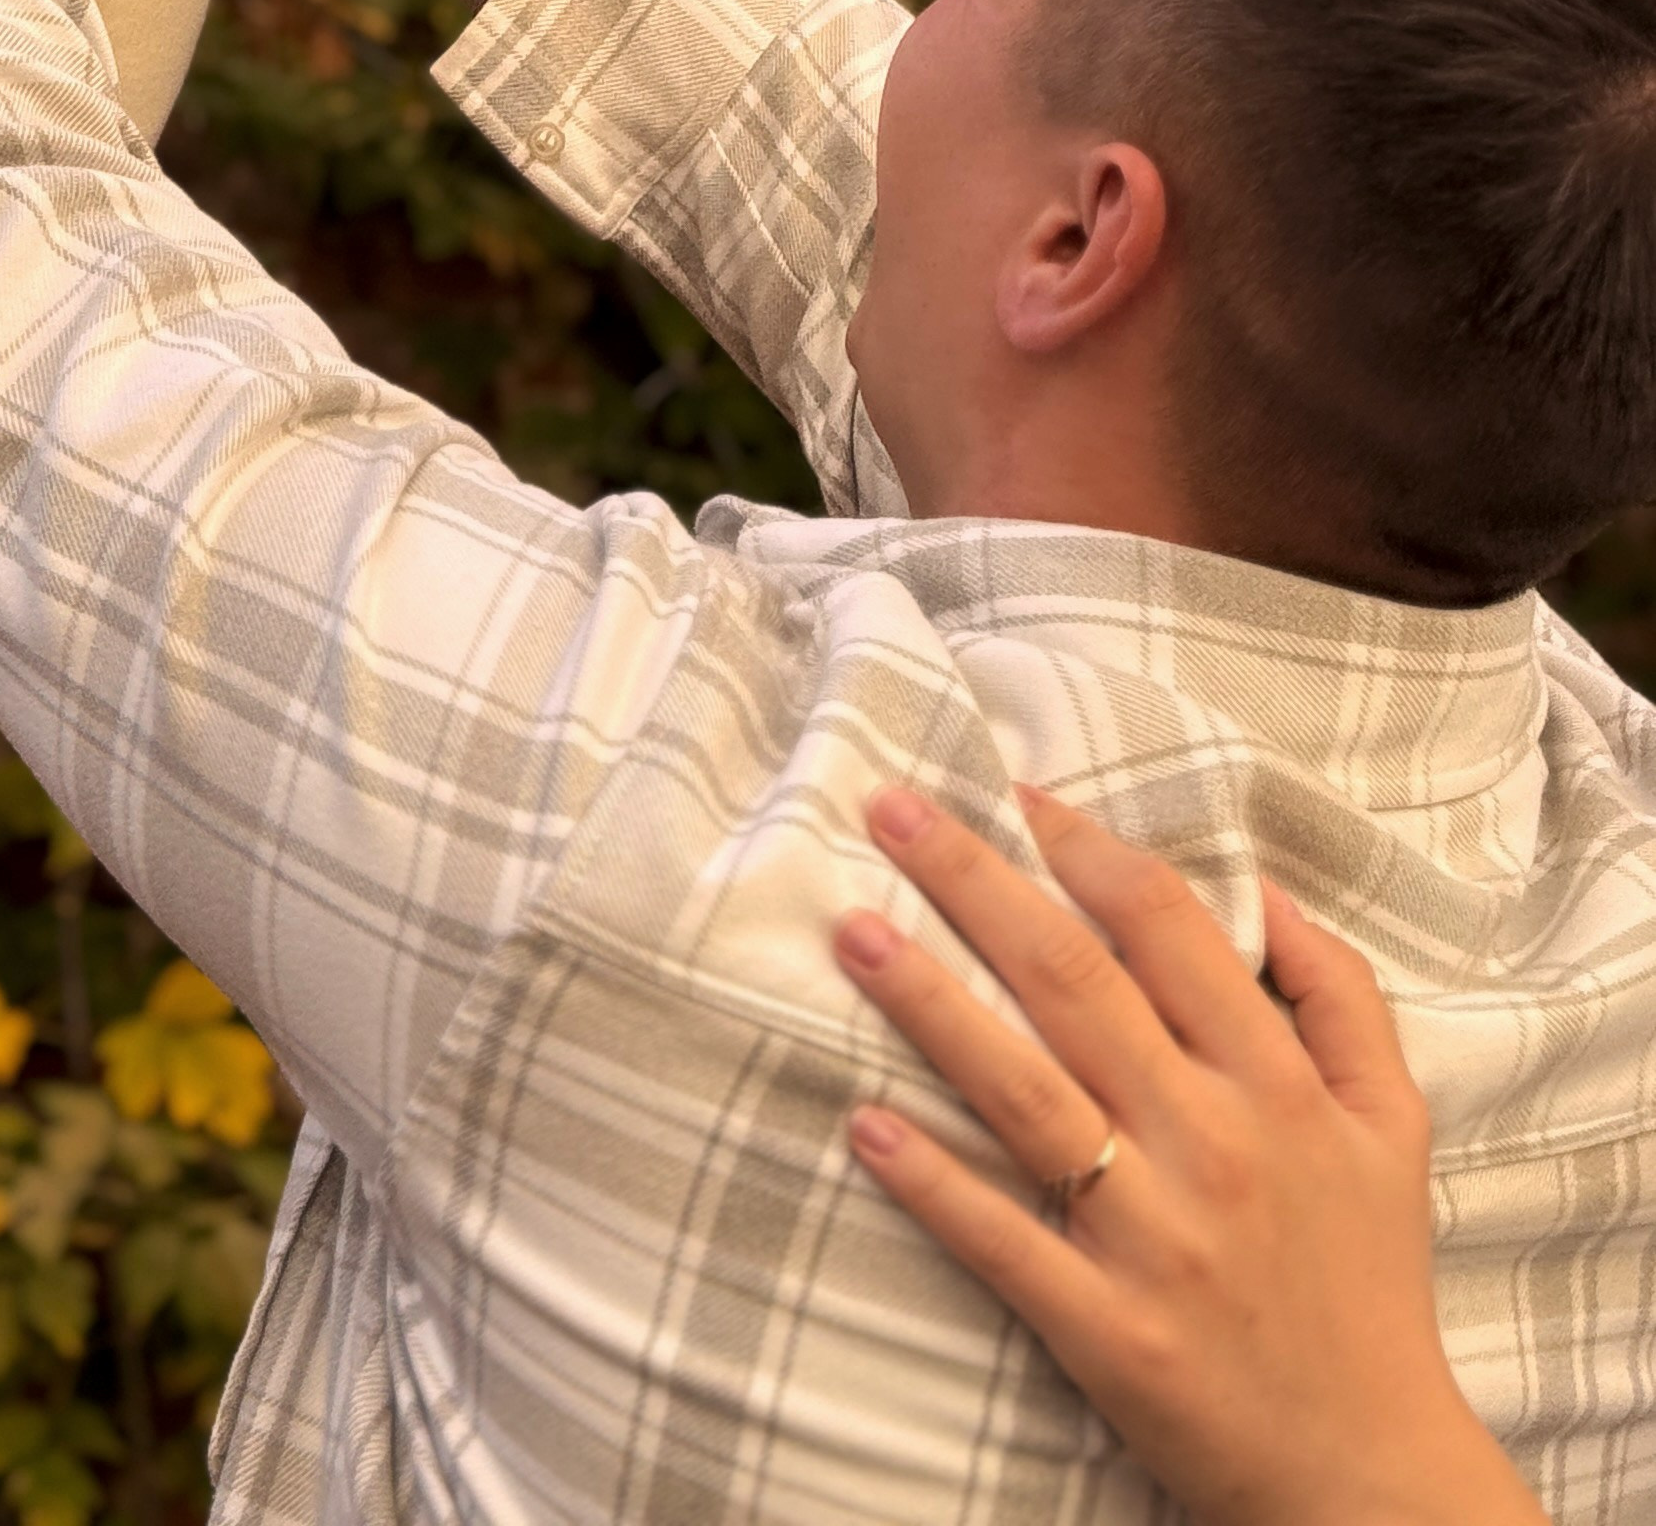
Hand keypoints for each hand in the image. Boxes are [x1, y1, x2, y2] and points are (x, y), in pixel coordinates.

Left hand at [837, 784, 1544, 1525]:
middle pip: (1074, 980)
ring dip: (931, 1005)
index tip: (1016, 793)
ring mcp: (1154, 1236)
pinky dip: (934, 1182)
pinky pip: (1003, 1240)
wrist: (1370, 1474)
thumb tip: (1273, 892)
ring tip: (855, 934)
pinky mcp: (1106, 1329)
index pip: (1166, 926)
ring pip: (1024, 1091)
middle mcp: (1211, 1141)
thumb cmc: (1373, 1286)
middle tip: (893, 811)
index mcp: (1274, 1083)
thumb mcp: (1395, 1126)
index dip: (1086, 848)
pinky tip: (865, 1124)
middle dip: (976, 884)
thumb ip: (1341, 998)